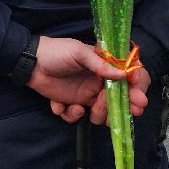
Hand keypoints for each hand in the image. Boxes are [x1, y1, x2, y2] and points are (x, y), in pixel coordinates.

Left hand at [26, 36, 151, 124]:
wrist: (30, 62)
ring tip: (85, 107)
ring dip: (97, 114)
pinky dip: (71, 114)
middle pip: (119, 100)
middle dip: (124, 108)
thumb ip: (100, 64)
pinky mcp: (70, 104)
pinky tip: (63, 106)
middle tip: (129, 113)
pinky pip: (77, 116)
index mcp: (104, 67)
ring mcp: (85, 94)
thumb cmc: (56, 52)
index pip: (128, 78)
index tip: (139, 98)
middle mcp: (98, 82)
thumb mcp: (79, 52)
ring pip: (101, 113)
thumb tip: (122, 74)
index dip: (137, 88)